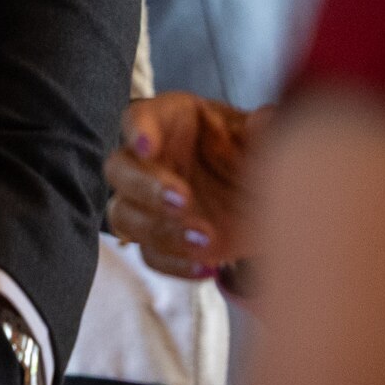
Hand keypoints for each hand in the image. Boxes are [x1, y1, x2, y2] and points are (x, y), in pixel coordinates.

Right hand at [104, 92, 265, 281]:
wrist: (265, 200)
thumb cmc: (250, 152)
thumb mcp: (259, 136)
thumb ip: (263, 126)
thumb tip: (265, 123)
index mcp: (169, 121)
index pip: (137, 117)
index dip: (137, 131)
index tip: (147, 146)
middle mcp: (151, 160)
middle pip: (119, 169)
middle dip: (145, 187)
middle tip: (182, 200)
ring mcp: (149, 203)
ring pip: (125, 215)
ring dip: (159, 230)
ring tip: (204, 240)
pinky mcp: (162, 240)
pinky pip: (151, 255)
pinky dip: (175, 264)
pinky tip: (208, 267)